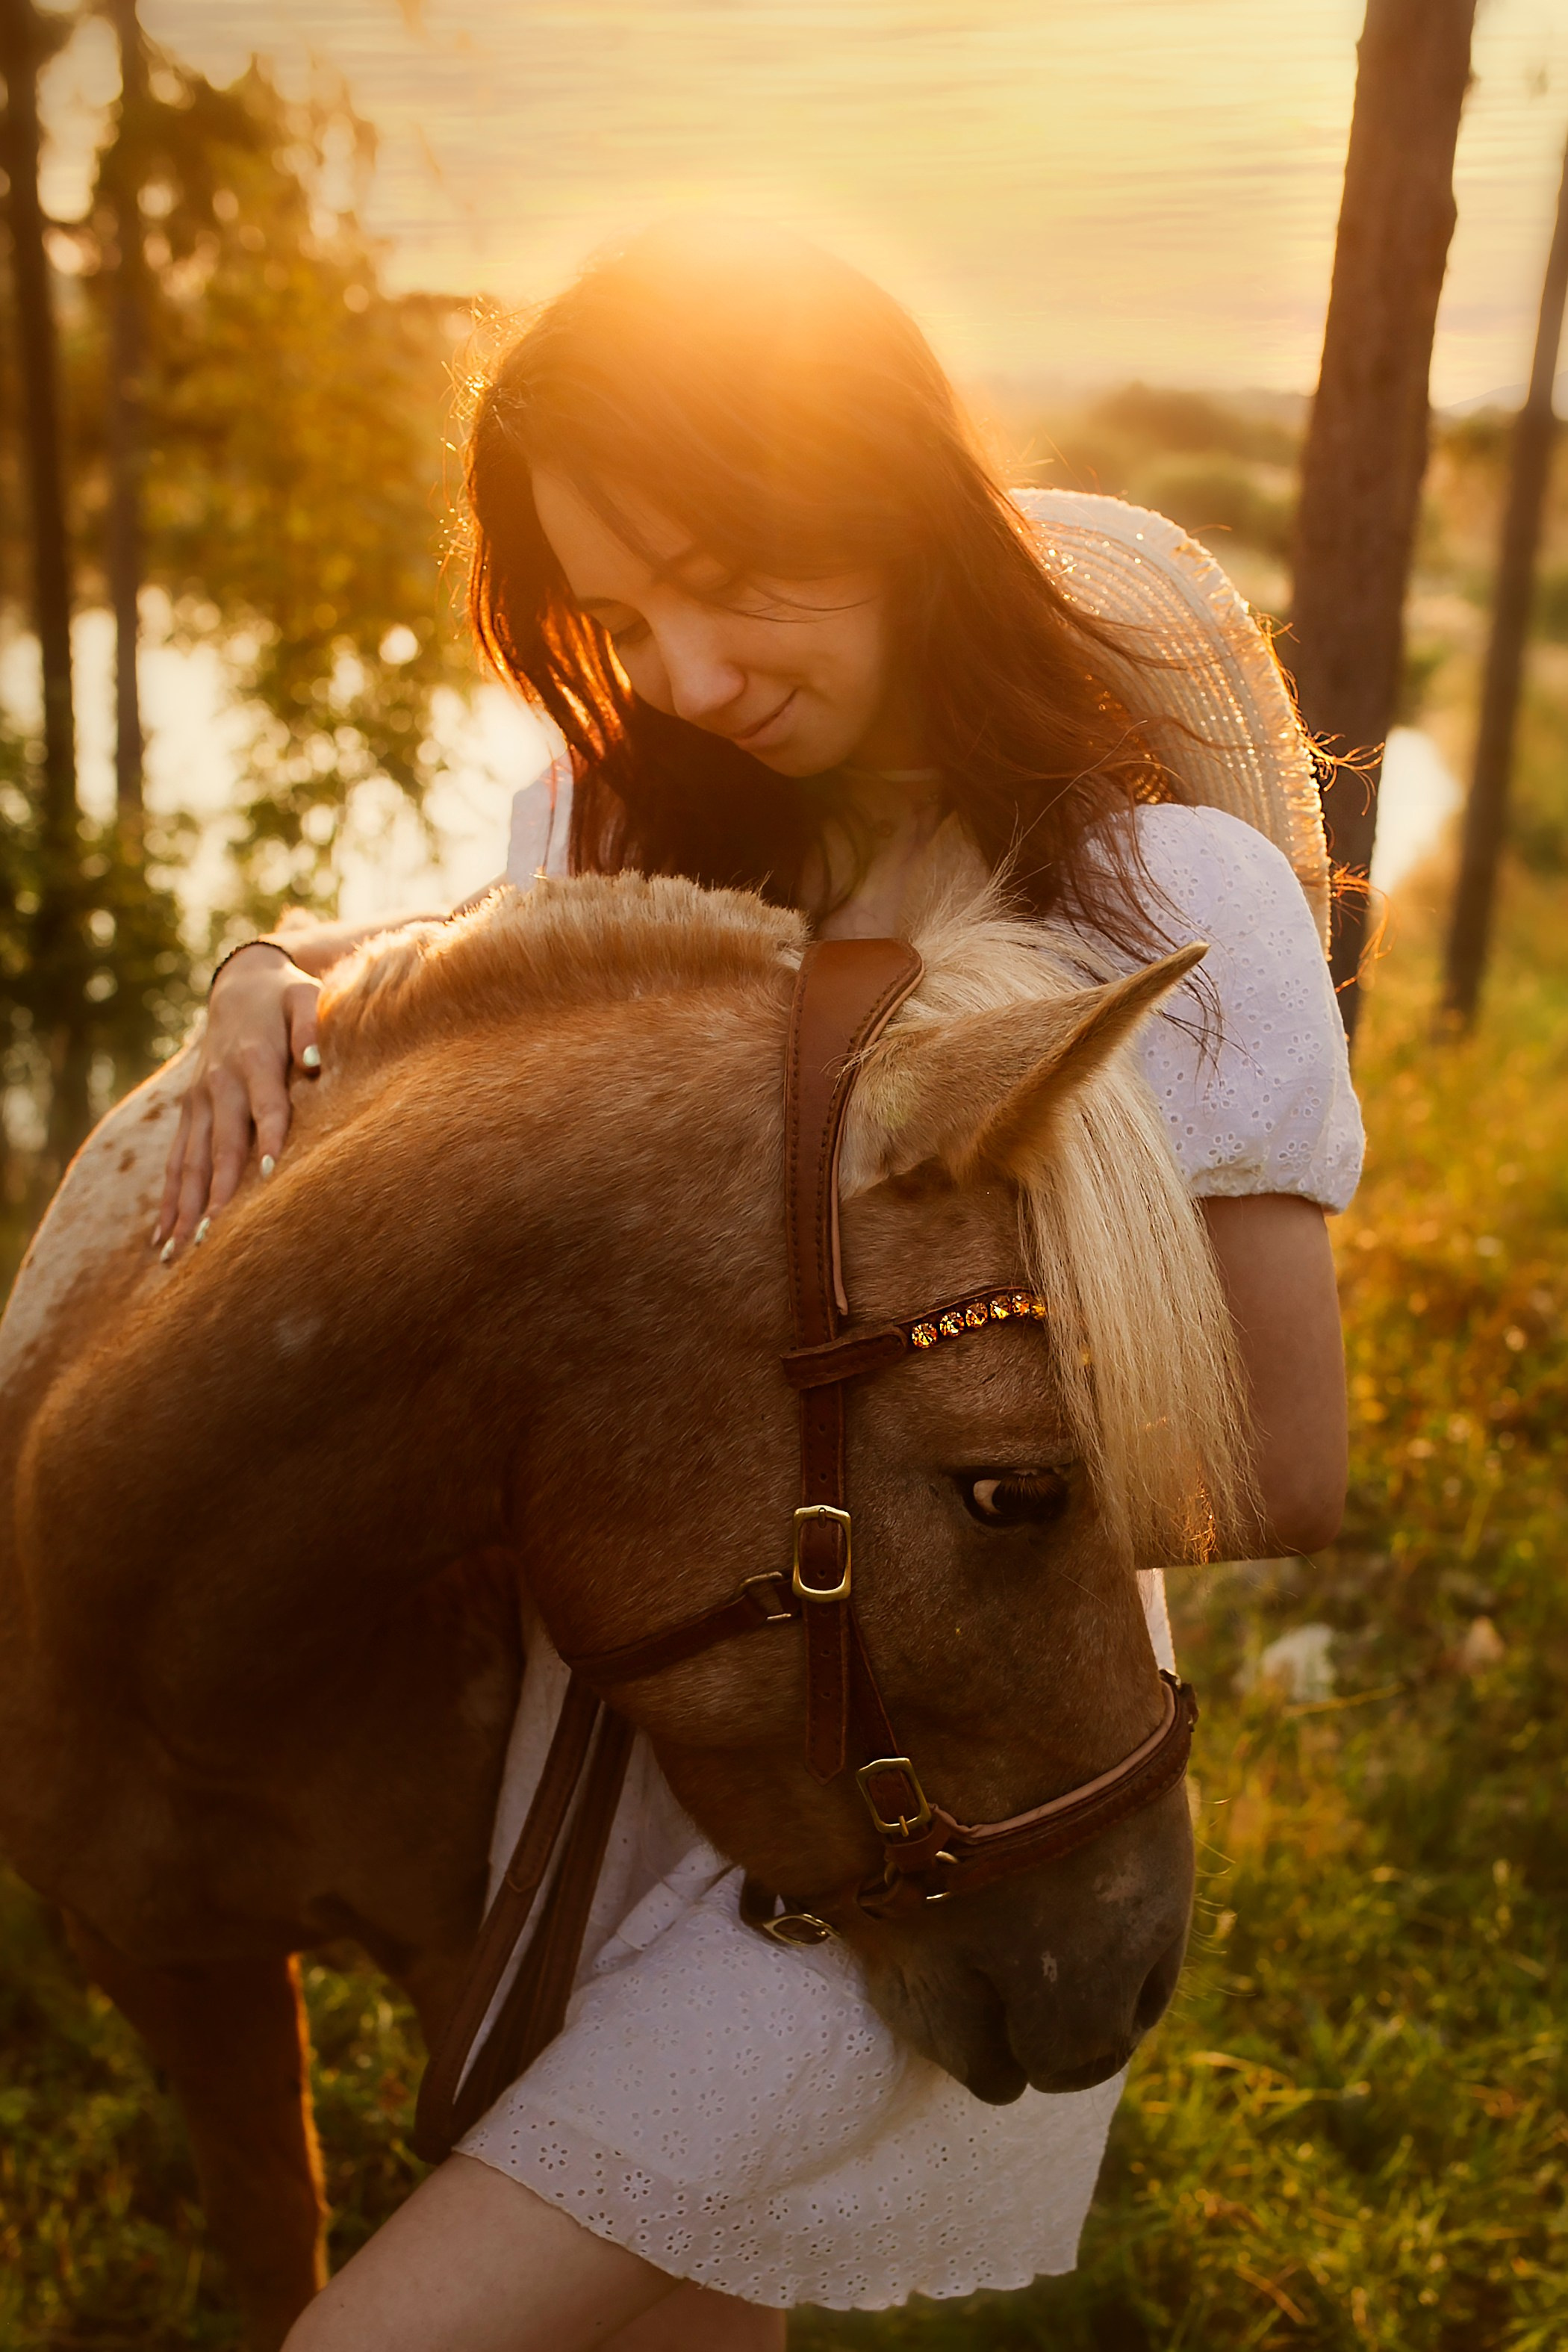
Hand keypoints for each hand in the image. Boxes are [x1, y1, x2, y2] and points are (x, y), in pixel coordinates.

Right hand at [157, 945, 321, 1253]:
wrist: (241, 985)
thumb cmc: (285, 998)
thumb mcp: (305, 996)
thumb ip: (311, 1024)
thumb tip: (315, 1060)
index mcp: (253, 1060)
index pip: (265, 1106)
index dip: (269, 1138)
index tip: (272, 1174)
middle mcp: (219, 1085)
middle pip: (221, 1146)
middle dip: (219, 1193)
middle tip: (215, 1238)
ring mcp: (198, 1103)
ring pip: (190, 1163)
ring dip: (184, 1208)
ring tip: (178, 1251)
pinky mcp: (188, 1114)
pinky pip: (176, 1162)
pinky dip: (168, 1200)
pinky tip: (162, 1237)